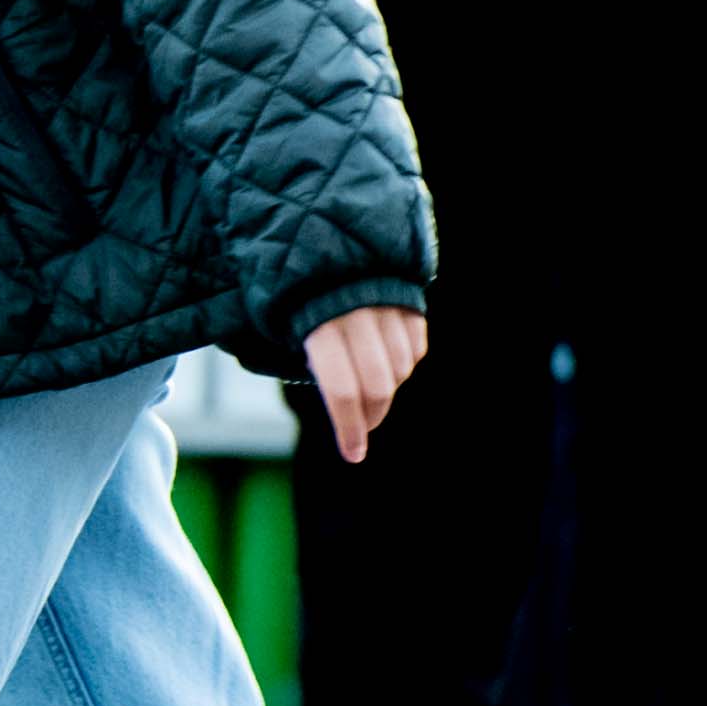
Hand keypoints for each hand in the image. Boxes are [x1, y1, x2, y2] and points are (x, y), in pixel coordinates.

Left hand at [305, 303, 426, 459]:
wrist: (325, 250)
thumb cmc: (301, 302)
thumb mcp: (290, 331)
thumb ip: (315, 366)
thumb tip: (343, 414)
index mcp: (318, 326)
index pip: (341, 391)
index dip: (349, 428)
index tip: (353, 455)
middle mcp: (356, 315)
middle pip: (378, 387)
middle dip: (371, 416)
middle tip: (363, 425)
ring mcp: (387, 306)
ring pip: (401, 370)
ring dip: (388, 387)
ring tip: (367, 380)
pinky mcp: (409, 301)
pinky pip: (416, 350)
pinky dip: (404, 363)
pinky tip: (384, 356)